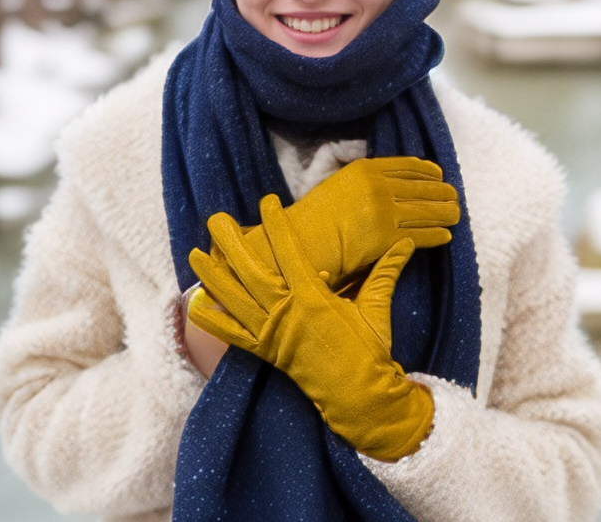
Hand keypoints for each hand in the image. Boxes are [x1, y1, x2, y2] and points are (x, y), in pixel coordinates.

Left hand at [189, 194, 434, 461]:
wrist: (359, 398)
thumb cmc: (369, 352)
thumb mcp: (376, 309)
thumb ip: (385, 272)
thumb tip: (406, 243)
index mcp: (314, 298)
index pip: (290, 253)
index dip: (277, 225)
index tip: (268, 201)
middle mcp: (287, 313)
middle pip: (252, 272)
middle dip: (231, 244)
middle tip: (216, 219)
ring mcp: (272, 334)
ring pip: (236, 300)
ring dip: (214, 276)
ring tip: (195, 254)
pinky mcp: (265, 354)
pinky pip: (232, 336)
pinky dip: (213, 321)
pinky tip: (194, 305)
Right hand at [233, 157, 459, 289]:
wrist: (302, 241)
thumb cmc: (315, 216)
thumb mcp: (339, 183)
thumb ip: (366, 180)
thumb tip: (394, 183)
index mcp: (365, 169)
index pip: (408, 166)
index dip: (428, 171)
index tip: (439, 175)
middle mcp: (378, 187)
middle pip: (422, 187)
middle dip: (443, 193)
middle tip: (455, 198)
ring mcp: (384, 212)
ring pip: (427, 210)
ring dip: (446, 214)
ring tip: (455, 216)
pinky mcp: (387, 238)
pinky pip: (421, 234)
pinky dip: (437, 235)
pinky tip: (445, 235)